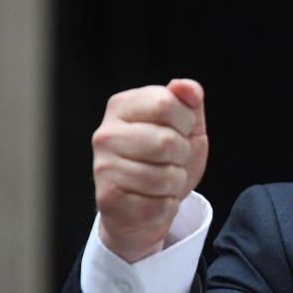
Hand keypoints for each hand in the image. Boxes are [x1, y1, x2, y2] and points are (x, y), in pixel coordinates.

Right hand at [91, 78, 208, 262]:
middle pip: (166, 141)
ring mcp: (103, 168)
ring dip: (175, 182)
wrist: (148, 205)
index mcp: (121, 106)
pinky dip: (167, 205)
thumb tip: (185, 86)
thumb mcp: (186, 126)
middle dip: (182, 155)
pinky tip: (153, 199)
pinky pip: (159, 204)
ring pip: (165, 177)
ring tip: (163, 180)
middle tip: (171, 160)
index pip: (165, 103)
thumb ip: (189, 101)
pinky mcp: (107, 199)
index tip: (180, 131)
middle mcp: (105, 134)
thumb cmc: (167, 159)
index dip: (186, 122)